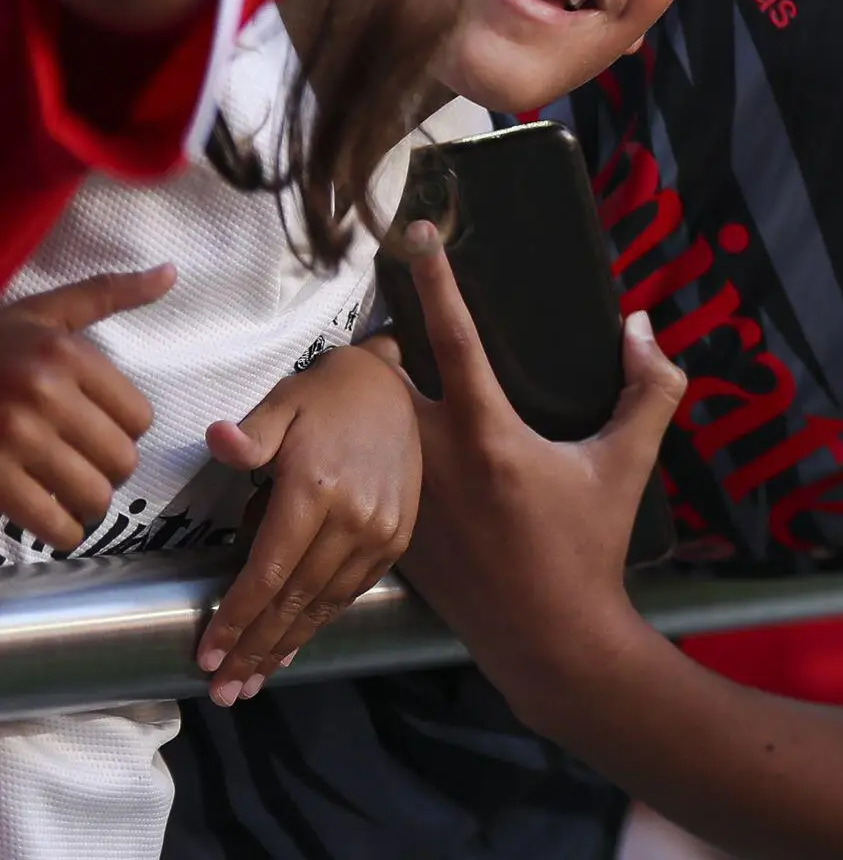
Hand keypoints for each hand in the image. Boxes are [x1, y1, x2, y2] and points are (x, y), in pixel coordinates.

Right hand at [0, 262, 170, 550]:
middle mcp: (43, 397)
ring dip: (90, 503)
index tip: (106, 430)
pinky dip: (62, 531)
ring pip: (92, 495)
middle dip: (111, 470)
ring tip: (77, 496)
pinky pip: (50, 521)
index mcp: (64, 356)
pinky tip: (58, 525)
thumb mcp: (42, 313)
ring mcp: (14, 440)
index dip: (126, 431)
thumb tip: (170, 273)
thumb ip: (107, 293)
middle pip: (121, 460)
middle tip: (92, 468)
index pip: (139, 417)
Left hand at [193, 340, 418, 703]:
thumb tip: (216, 440)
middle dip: (254, 649)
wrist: (389, 388)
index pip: (268, 572)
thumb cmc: (322, 397)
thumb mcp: (281, 404)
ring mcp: (381, 531)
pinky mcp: (398, 536)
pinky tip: (295, 644)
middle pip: (294, 600)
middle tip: (224, 690)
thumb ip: (249, 433)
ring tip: (253, 680)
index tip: (207, 656)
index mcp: (317, 490)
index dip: (235, 619)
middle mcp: (353, 519)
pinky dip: (321, 621)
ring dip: (287, 646)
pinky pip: (352, 590)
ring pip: (325, 603)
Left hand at [392, 224, 685, 724]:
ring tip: (393, 368)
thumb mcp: (630, 463)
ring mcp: (408, 499)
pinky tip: (395, 447)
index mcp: (487, 433)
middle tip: (400, 309)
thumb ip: (650, 389)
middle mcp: (435, 459)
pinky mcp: (397, 533)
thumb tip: (642, 328)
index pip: (454, 337)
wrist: (550, 638)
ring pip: (376, 425)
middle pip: (388, 374)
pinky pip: (380, 472)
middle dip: (388, 338)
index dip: (437, 280)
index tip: (418, 233)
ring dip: (382, 393)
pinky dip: (384, 450)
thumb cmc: (590, 547)